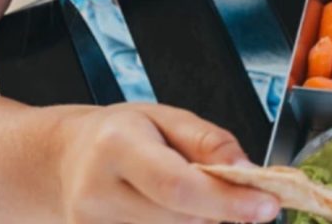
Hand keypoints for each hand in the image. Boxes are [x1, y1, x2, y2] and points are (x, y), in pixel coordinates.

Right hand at [57, 103, 279, 223]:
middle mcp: (96, 192)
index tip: (267, 206)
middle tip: (242, 200)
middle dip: (220, 213)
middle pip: (179, 220)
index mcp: (116, 145)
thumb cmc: (120, 134)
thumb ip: (210, 142)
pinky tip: (176, 212)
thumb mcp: (167, 118)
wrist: (63, 160)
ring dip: (199, 223)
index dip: (227, 202)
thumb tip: (248, 173)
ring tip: (193, 197)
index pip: (177, 186)